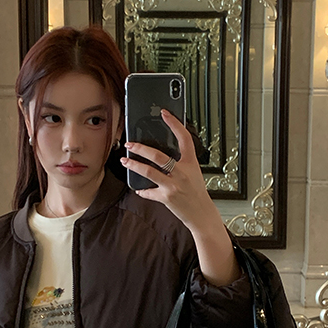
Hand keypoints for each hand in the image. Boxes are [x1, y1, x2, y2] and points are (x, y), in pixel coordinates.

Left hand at [121, 109, 217, 233]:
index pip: (184, 138)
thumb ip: (180, 163)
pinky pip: (149, 192)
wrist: (202, 214)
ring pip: (149, 171)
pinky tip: (138, 188)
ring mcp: (173, 186)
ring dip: (134, 165)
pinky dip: (142, 190)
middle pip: (158, 156)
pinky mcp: (166, 198)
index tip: (164, 113)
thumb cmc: (197, 193)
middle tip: (130, 144)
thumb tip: (161, 154)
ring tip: (125, 160)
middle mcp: (182, 173)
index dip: (174, 124)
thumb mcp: (193, 173)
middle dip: (141, 148)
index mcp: (191, 163)